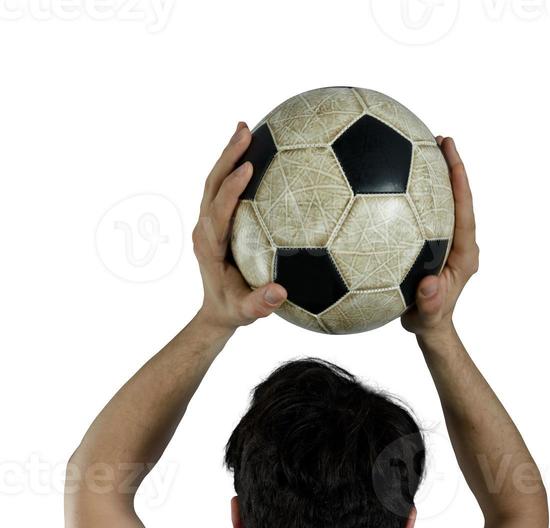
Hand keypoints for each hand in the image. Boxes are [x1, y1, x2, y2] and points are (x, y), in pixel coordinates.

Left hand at [192, 122, 286, 332]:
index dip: (231, 189)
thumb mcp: (247, 312)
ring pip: (213, 182)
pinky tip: (250, 151)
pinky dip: (232, 167)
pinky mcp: (214, 220)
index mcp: (210, 247)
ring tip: (245, 129)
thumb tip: (280, 292)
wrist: (216, 312)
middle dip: (227, 157)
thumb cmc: (234, 311)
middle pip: (211, 185)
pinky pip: (221, 188)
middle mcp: (204, 230)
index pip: (218, 211)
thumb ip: (261, 303)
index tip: (248, 168)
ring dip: (228, 155)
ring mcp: (207, 223)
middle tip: (246, 132)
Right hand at [401, 137, 478, 339]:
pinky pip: (429, 211)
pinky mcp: (435, 242)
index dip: (460, 183)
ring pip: (444, 202)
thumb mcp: (427, 316)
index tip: (452, 156)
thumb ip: (429, 302)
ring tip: (422, 145)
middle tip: (438, 138)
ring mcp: (449, 240)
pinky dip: (418, 192)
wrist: (429, 328)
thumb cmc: (428, 321)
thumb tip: (429, 286)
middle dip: (450, 167)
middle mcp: (460, 242)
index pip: (465, 211)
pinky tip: (398, 177)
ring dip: (435, 175)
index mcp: (464, 254)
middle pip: (458, 198)